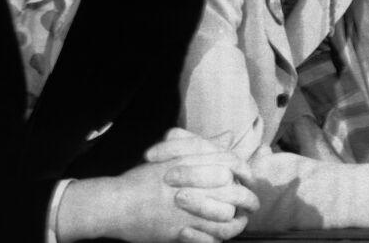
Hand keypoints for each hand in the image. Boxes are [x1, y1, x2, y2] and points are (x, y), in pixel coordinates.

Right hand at [57, 150, 258, 242]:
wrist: (116, 204)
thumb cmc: (142, 179)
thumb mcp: (171, 155)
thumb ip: (202, 147)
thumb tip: (228, 136)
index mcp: (193, 163)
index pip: (232, 163)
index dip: (246, 172)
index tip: (249, 179)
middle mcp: (195, 185)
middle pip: (236, 192)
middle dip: (249, 199)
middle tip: (252, 204)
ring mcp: (189, 210)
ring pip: (228, 218)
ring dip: (238, 222)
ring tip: (241, 222)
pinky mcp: (181, 232)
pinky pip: (211, 238)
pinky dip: (220, 238)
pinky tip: (222, 236)